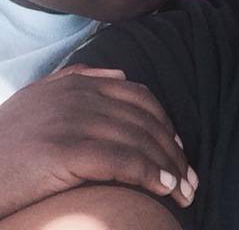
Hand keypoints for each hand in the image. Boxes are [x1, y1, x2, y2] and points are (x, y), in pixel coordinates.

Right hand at [0, 66, 196, 218]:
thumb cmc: (3, 146)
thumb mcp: (37, 101)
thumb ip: (74, 82)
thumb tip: (117, 76)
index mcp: (76, 82)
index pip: (138, 96)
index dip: (163, 123)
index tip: (176, 150)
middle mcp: (79, 94)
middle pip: (145, 119)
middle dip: (173, 150)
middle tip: (191, 179)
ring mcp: (74, 119)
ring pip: (140, 139)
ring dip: (170, 167)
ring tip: (185, 191)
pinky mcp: (68, 149)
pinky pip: (123, 160)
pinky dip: (151, 174)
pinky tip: (165, 189)